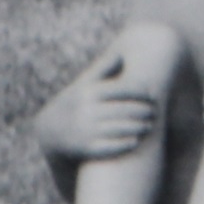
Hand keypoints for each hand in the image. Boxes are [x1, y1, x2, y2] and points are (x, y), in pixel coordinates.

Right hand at [33, 51, 160, 161]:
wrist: (48, 133)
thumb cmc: (73, 104)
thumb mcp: (82, 85)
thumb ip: (103, 70)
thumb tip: (123, 54)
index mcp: (88, 92)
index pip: (121, 89)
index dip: (140, 92)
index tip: (153, 94)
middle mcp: (87, 110)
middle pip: (124, 110)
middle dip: (143, 111)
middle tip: (155, 112)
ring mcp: (86, 130)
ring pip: (121, 128)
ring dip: (139, 127)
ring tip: (149, 126)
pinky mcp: (86, 149)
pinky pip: (111, 147)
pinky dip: (126, 144)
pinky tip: (136, 141)